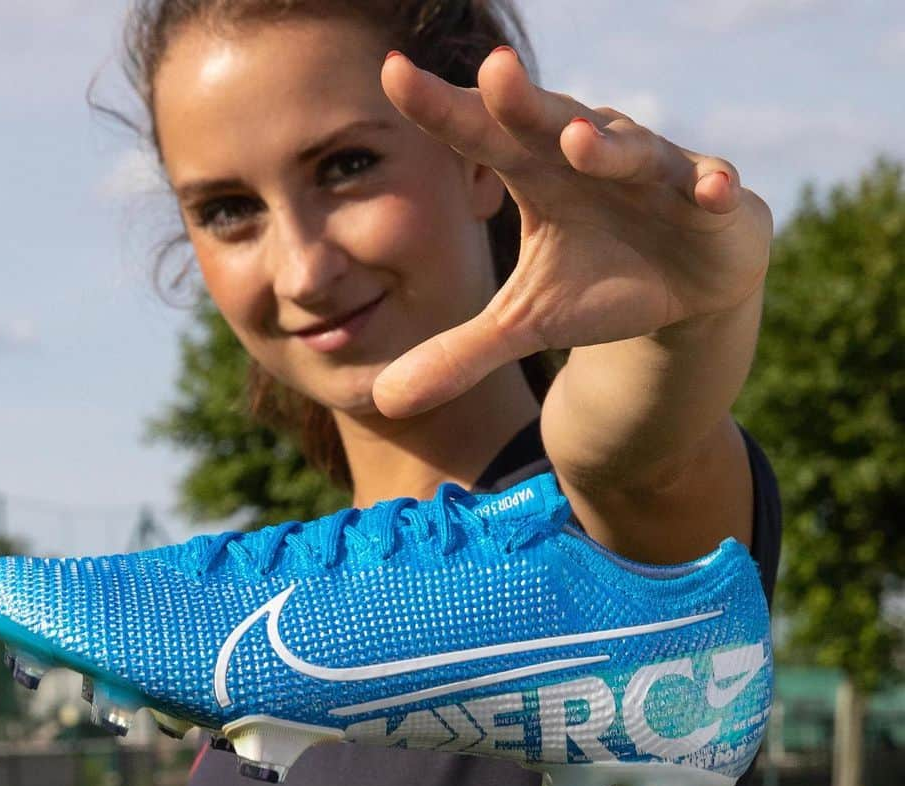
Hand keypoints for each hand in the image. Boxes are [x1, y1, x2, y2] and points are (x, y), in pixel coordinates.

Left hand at [372, 48, 772, 418]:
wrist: (685, 291)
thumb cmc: (598, 282)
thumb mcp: (524, 322)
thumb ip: (460, 352)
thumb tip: (384, 401)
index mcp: (537, 172)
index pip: (480, 133)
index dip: (438, 106)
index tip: (392, 74)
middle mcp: (591, 155)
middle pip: (552, 121)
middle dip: (524, 100)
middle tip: (492, 74)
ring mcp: (653, 171)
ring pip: (629, 150)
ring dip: (607, 146)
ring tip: (577, 143)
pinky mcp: (710, 195)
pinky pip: (710, 185)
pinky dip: (711, 187)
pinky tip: (712, 191)